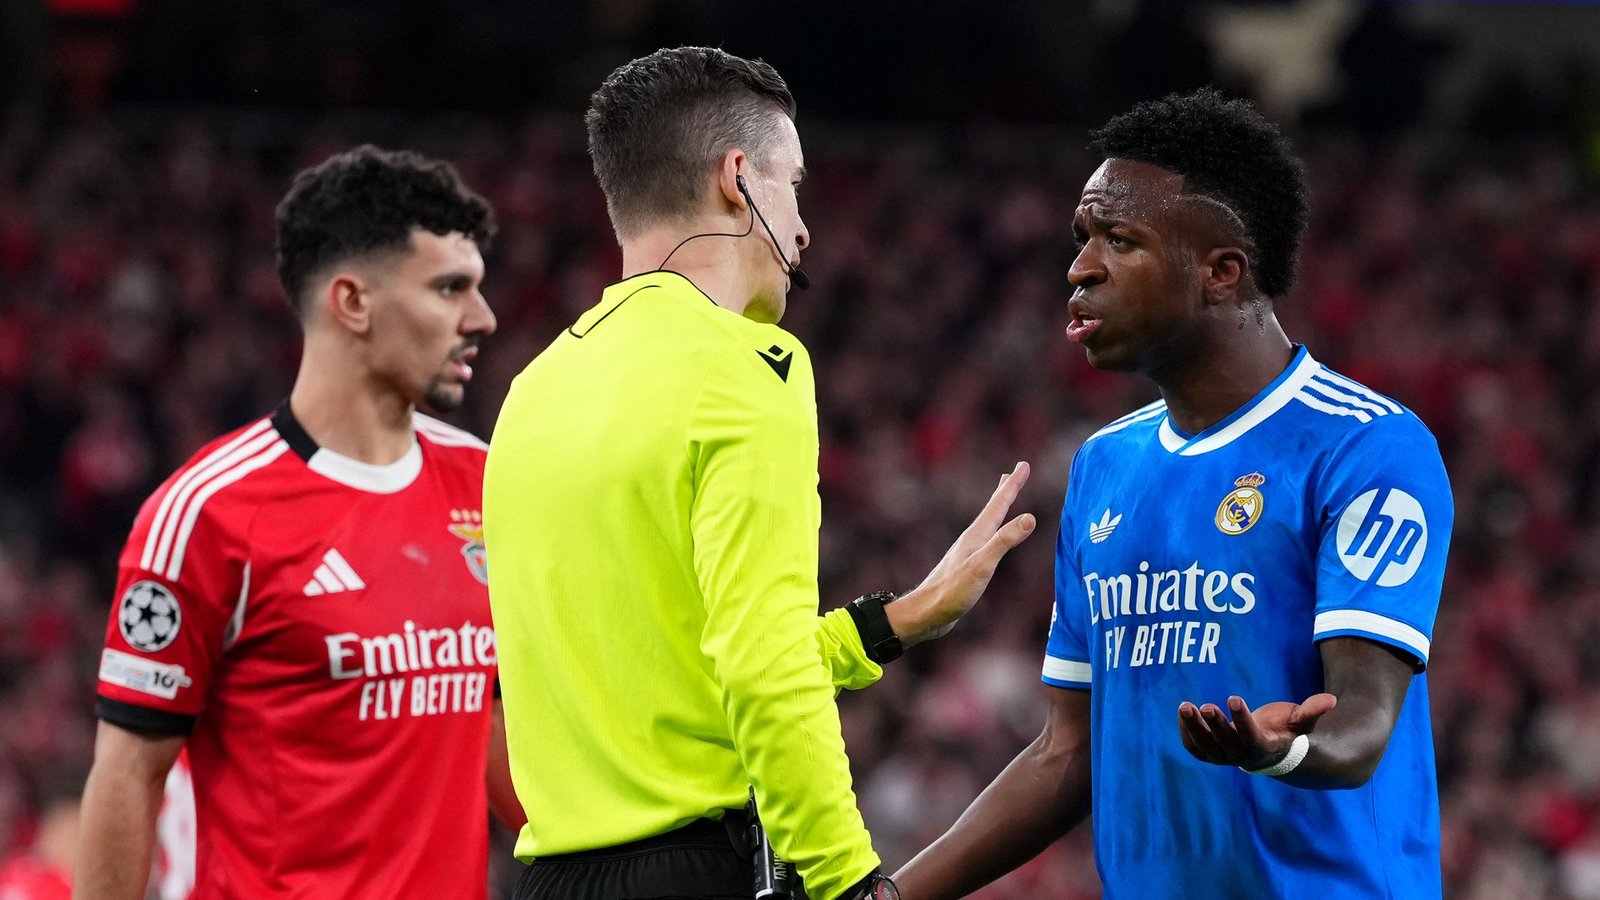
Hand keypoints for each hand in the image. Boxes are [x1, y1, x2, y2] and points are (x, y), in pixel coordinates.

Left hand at [886, 461, 1035, 645]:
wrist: (926, 613)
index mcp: (976, 535)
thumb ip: (1004, 542)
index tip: (1024, 465)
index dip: (1013, 485)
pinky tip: (992, 538)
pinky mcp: (967, 566)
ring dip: (999, 508)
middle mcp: (972, 539)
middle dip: (1006, 490)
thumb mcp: (982, 566)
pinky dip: (995, 531)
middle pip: (992, 509)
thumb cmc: (952, 591)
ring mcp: (968, 552)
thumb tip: (1030, 517)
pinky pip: (987, 540)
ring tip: (1003, 499)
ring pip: (988, 523)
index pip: (998, 504)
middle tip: (1016, 472)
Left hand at [1177, 693, 1336, 770]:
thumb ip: (1311, 711)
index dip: (1242, 719)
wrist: (1270, 749)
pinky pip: (1196, 749)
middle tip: (1205, 705)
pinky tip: (1184, 714)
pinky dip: (1188, 734)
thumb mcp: (1300, 720)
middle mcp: (1243, 757)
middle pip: (1226, 744)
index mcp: (1265, 748)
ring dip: (1194, 728)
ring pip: (1207, 748)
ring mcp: (1225, 757)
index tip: (1233, 698)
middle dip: (1215, 725)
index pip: (1251, 737)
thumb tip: (1331, 699)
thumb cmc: (1286, 731)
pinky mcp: (1212, 754)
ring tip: (1185, 706)